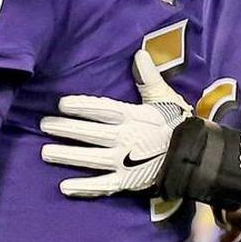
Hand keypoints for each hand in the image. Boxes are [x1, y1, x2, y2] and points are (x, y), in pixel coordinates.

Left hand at [40, 50, 191, 196]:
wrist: (196, 156)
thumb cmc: (179, 124)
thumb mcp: (166, 98)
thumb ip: (149, 79)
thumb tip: (139, 54)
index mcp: (134, 117)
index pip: (103, 110)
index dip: (81, 106)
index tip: (61, 103)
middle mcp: (125, 139)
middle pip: (90, 133)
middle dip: (66, 129)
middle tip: (43, 125)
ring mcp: (124, 162)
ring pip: (90, 159)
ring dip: (67, 155)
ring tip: (45, 152)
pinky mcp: (127, 181)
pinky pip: (102, 186)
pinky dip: (84, 188)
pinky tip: (64, 187)